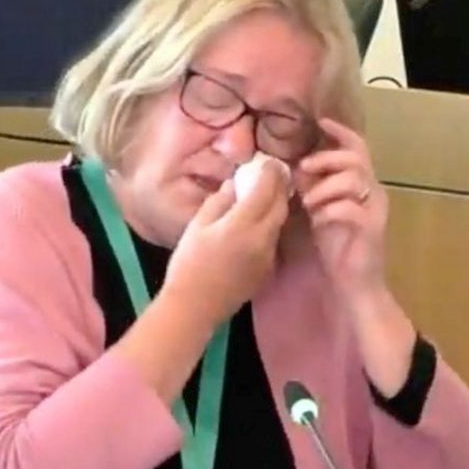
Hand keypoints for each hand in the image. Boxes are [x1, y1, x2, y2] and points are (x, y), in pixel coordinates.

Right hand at [166, 164, 288, 321]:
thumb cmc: (188, 264)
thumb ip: (220, 201)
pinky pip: (273, 240)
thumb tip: (235, 184)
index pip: (266, 189)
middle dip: (279, 186)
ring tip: (266, 194)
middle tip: (274, 173)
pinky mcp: (267, 270)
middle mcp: (262, 239)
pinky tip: (257, 223)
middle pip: (280, 205)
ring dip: (276, 206)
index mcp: (242, 225)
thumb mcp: (198, 226)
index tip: (267, 161)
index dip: (269, 172)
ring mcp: (268, 256)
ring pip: (279, 223)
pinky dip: (270, 225)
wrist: (194, 308)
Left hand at [295, 118, 387, 295]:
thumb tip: (296, 167)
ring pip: (354, 179)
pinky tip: (318, 220)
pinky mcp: (372, 229)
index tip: (321, 123)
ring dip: (325, 186)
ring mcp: (375, 210)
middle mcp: (374, 192)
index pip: (357, 147)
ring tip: (308, 202)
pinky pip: (350, 208)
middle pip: (356, 157)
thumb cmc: (337, 248)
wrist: (355, 285)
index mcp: (363, 185)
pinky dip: (329, 210)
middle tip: (304, 169)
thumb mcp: (321, 211)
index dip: (340, 133)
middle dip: (327, 158)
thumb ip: (314, 188)